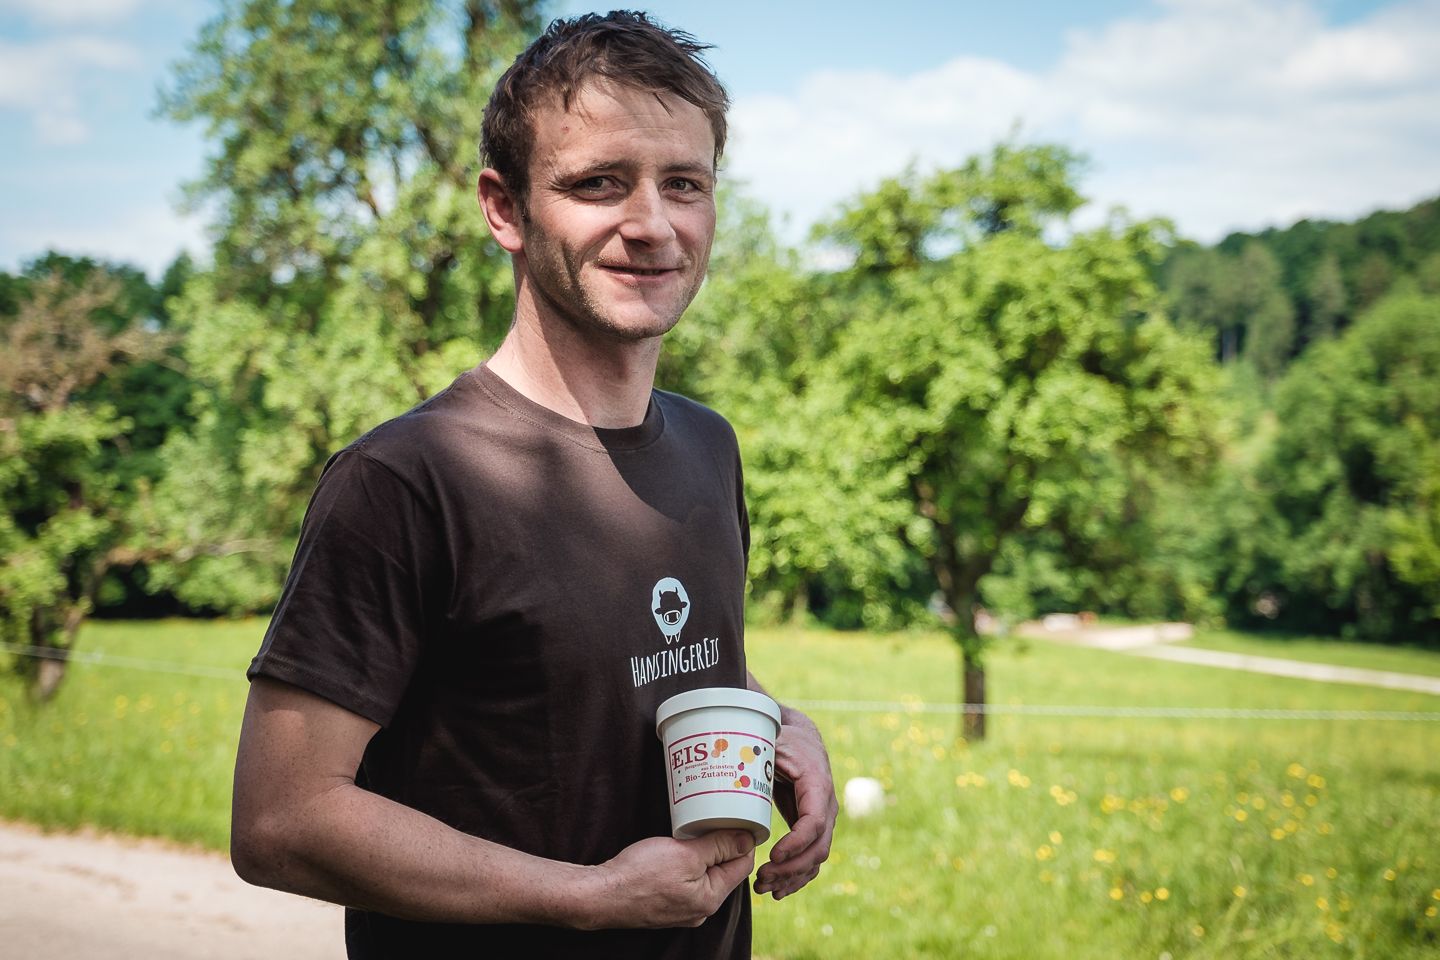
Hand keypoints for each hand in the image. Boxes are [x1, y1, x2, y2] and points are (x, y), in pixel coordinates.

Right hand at [585, 830, 754, 928]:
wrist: (601, 894)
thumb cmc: (640, 875)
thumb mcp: (685, 853)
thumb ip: (719, 846)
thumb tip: (747, 840)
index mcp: (710, 899)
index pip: (742, 865)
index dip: (743, 839)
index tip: (738, 818)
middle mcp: (700, 910)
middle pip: (724, 871)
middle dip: (721, 845)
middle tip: (713, 819)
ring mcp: (682, 911)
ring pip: (704, 876)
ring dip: (702, 854)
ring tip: (693, 833)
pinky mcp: (666, 906)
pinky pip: (687, 883)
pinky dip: (687, 865)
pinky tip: (676, 851)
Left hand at [754, 710, 836, 898]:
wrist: (802, 739)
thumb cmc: (784, 740)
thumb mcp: (772, 742)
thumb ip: (758, 755)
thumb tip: (733, 765)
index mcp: (817, 785)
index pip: (814, 822)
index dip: (796, 843)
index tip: (773, 855)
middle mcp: (826, 806)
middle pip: (818, 847)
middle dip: (790, 868)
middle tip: (762, 877)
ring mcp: (823, 820)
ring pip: (816, 858)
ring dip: (792, 877)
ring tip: (764, 887)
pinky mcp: (814, 829)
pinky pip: (811, 858)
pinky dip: (797, 877)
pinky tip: (778, 890)